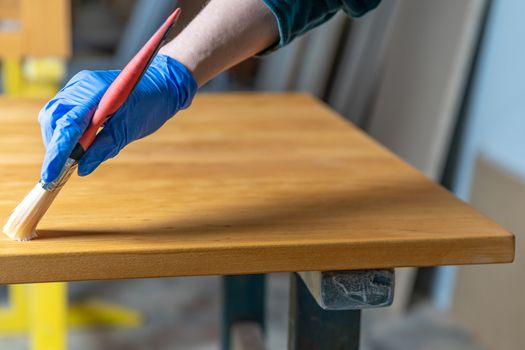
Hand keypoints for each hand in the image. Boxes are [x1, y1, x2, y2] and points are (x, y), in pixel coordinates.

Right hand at [39, 55, 196, 182]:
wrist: (163, 83)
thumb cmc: (152, 103)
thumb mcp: (130, 128)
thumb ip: (105, 147)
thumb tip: (82, 168)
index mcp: (94, 93)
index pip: (67, 125)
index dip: (57, 152)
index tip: (50, 175)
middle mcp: (81, 86)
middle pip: (53, 118)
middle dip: (55, 145)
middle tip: (61, 169)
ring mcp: (79, 86)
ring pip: (54, 115)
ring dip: (59, 138)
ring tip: (70, 158)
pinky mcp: (80, 91)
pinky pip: (64, 112)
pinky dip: (66, 130)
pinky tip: (76, 144)